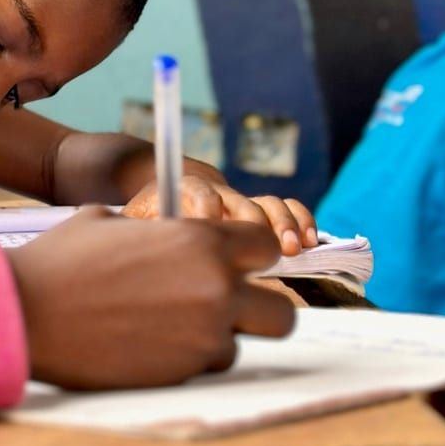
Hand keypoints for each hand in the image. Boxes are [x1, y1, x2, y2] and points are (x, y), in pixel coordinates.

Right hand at [9, 207, 293, 388]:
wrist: (25, 314)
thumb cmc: (59, 262)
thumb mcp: (107, 223)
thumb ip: (153, 229)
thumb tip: (159, 233)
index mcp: (199, 240)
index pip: (264, 246)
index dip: (248, 255)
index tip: (232, 263)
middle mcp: (214, 288)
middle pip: (281, 310)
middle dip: (259, 309)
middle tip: (225, 306)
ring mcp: (203, 336)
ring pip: (244, 344)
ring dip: (220, 337)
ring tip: (177, 328)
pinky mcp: (183, 373)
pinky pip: (206, 367)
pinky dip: (189, 361)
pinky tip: (152, 347)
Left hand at [122, 177, 317, 254]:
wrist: (165, 191)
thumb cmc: (146, 221)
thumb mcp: (133, 226)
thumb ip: (138, 238)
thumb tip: (140, 254)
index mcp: (182, 192)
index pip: (199, 194)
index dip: (208, 211)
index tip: (212, 234)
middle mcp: (216, 194)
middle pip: (241, 202)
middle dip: (256, 224)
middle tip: (267, 249)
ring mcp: (239, 202)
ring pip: (268, 204)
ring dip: (284, 225)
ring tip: (294, 249)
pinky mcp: (258, 213)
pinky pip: (287, 207)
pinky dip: (301, 220)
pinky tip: (311, 243)